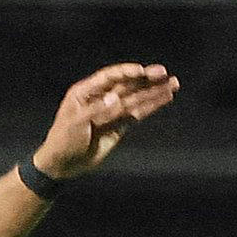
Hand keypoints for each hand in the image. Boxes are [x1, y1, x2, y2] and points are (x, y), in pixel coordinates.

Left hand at [34, 63, 179, 178]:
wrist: (62, 165)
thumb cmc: (63, 141)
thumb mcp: (75, 124)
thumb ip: (97, 110)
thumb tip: (117, 99)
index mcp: (86, 92)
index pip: (109, 77)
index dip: (126, 72)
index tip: (142, 71)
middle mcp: (101, 97)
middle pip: (127, 84)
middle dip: (145, 79)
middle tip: (163, 73)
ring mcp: (112, 111)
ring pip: (136, 97)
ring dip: (154, 91)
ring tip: (173, 84)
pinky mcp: (119, 125)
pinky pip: (138, 113)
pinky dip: (151, 106)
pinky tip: (166, 97)